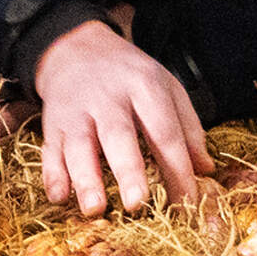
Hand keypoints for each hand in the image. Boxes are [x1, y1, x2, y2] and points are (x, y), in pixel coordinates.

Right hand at [32, 10, 213, 216]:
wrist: (76, 47)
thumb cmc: (129, 76)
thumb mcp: (166, 87)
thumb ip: (188, 128)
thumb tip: (206, 171)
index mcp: (144, 87)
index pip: (164, 132)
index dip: (177, 170)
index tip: (187, 205)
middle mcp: (108, 98)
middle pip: (118, 135)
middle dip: (128, 170)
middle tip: (137, 203)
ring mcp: (76, 110)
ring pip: (79, 144)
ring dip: (85, 177)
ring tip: (95, 207)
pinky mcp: (53, 122)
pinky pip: (50, 149)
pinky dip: (51, 173)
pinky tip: (58, 197)